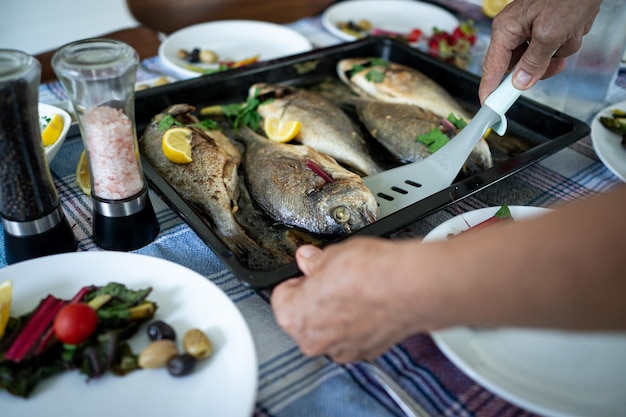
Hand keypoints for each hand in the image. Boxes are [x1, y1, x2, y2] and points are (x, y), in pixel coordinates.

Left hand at [271, 238, 422, 362]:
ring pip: (328, 330)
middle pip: (304, 318)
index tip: (308, 274)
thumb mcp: (332, 254)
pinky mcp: (367, 352)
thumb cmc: (371, 273)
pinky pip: (352, 337)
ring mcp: (342, 350)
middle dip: (315, 299)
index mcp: (294, 317)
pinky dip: (357, 324)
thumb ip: (314, 261)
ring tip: (353, 290)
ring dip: (336, 314)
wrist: (410, 287)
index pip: (281, 297)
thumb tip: (309, 259)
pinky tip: (368, 303)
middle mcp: (315, 341)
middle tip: (332, 279)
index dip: (297, 281)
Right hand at [478, 0, 600, 101]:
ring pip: (541, 57)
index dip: (490, 89)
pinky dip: (566, 42)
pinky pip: (553, 47)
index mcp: (506, 30)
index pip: (492, 68)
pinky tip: (574, 28)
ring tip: (571, 33)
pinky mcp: (545, 26)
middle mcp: (514, 30)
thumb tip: (520, 83)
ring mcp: (530, 28)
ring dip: (560, 50)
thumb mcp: (551, 33)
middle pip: (519, 66)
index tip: (489, 106)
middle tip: (554, 63)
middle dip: (542, 66)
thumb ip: (534, 62)